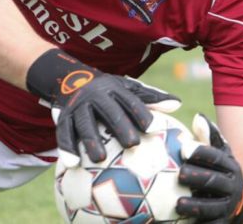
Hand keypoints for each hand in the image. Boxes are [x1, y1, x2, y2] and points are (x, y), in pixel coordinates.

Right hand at [26, 48, 180, 166]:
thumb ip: (151, 97)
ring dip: (91, 140)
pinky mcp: (63, 117)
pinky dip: (67, 148)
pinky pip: (64, 133)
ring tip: (99, 159)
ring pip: (84, 123)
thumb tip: (178, 103)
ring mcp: (78, 106)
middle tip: (132, 144)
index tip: (152, 128)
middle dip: (119, 126)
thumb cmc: (107, 90)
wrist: (69, 79)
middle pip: (108, 111)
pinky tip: (72, 164)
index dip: (140, 112)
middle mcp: (95, 96)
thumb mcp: (127, 88)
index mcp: (114, 89)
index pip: (130, 100)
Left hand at [176, 113, 242, 223]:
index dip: (201, 152)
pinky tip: (182, 223)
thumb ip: (208, 137)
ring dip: (196, 205)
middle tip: (179, 174)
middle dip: (197, 177)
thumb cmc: (220, 171)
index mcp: (230, 166)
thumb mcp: (220, 154)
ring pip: (212, 206)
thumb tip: (198, 117)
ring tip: (179, 204)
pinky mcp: (223, 222)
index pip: (215, 157)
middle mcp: (231, 186)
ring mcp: (228, 206)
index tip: (184, 149)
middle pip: (213, 181)